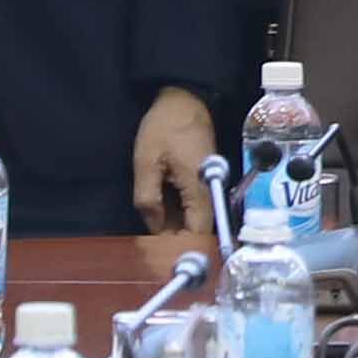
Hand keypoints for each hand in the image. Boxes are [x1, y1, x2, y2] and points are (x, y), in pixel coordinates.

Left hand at [135, 90, 226, 252]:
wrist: (185, 98)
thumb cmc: (165, 125)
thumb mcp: (146, 160)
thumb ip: (148, 197)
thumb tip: (154, 226)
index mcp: (200, 188)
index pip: (198, 233)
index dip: (181, 249)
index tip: (160, 258)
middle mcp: (210, 191)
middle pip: (198, 230)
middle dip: (176, 243)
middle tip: (150, 252)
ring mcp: (209, 186)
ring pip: (196, 220)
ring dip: (176, 230)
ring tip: (152, 238)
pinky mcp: (205, 181)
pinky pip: (194, 207)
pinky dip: (179, 216)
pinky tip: (160, 218)